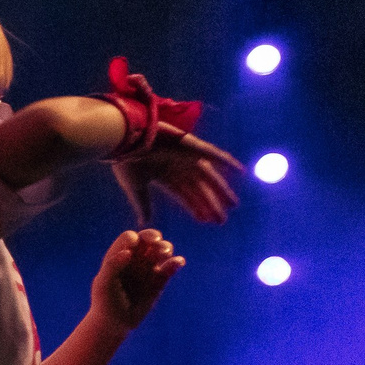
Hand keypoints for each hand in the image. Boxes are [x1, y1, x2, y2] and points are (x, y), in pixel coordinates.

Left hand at [89, 229, 184, 331]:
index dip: (133, 238)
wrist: (115, 324)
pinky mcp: (160, 280)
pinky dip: (176, 262)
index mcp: (118, 255)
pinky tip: (178, 262)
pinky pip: (171, 266)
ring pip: (161, 250)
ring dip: (166, 247)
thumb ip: (112, 266)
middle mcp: (134, 259)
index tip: (134, 245)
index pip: (129, 238)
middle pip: (148, 238)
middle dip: (153, 236)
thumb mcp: (103, 284)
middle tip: (156, 242)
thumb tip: (128, 252)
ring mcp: (148, 268)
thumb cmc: (105, 302)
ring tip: (164, 254)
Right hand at [112, 128, 241, 225]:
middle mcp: (178, 166)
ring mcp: (186, 155)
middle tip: (222, 220)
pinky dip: (227, 161)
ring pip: (209, 176)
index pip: (184, 195)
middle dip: (210, 204)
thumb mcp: (136, 188)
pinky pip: (214, 153)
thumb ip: (143, 205)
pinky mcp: (191, 145)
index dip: (195, 208)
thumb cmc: (126, 162)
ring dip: (221, 190)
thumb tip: (145, 223)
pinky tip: (240, 171)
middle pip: (199, 188)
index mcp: (164, 176)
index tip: (205, 221)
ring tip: (233, 205)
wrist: (124, 140)